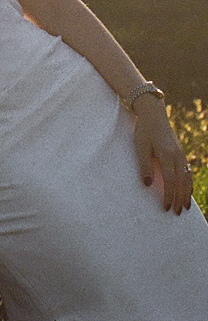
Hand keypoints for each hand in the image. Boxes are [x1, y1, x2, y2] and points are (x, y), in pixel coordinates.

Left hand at [132, 95, 192, 214]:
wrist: (153, 114)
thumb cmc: (144, 130)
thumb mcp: (140, 146)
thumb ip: (144, 165)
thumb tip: (148, 185)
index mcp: (168, 155)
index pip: (171, 181)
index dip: (169, 196)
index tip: (166, 208)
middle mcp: (178, 157)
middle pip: (182, 182)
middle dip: (180, 199)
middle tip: (178, 213)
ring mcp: (181, 155)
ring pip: (188, 178)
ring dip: (187, 193)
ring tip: (186, 206)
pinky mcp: (180, 153)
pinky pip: (187, 172)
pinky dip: (188, 183)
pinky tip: (186, 190)